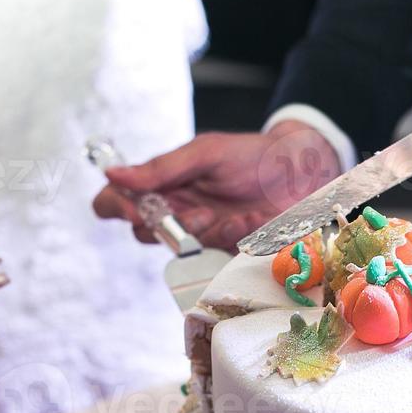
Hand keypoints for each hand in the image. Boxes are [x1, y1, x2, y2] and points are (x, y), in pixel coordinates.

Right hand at [92, 121, 339, 251]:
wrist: (299, 173)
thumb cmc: (250, 157)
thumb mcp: (205, 153)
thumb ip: (162, 168)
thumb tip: (112, 173)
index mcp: (161, 184)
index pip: (114, 201)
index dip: (115, 208)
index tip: (135, 208)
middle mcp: (173, 212)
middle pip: (142, 232)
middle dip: (167, 226)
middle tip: (201, 212)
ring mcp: (197, 235)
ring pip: (177, 250)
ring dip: (201, 234)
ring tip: (229, 215)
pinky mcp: (222, 253)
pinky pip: (212, 259)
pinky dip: (231, 240)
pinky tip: (250, 222)